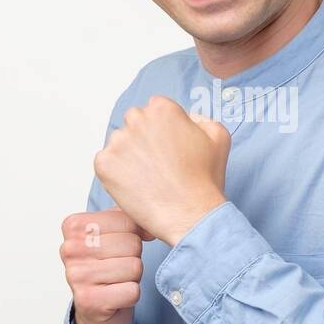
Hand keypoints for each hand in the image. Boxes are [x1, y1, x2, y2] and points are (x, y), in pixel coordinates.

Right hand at [59, 207, 152, 323]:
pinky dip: (131, 295)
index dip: (134, 235)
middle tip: (117, 267)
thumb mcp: (112, 232)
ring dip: (133, 277)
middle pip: (132, 244)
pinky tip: (116, 296)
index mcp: (74, 226)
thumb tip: (151, 226)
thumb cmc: (105, 265)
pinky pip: (132, 291)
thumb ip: (130, 218)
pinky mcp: (89, 301)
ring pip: (134, 267)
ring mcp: (77, 276)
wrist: (93, 307)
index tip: (118, 247)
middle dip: (133, 257)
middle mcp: (70, 249)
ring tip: (116, 280)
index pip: (127, 221)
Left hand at [93, 95, 230, 245]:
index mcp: (162, 109)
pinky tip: (135, 186)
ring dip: (129, 156)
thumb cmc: (204, 181)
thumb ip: (201, 119)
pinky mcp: (104, 164)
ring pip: (119, 143)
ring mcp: (118, 142)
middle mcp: (137, 119)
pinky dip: (116, 174)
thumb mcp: (218, 137)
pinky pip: (105, 164)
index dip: (163, 130)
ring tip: (148, 178)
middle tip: (157, 164)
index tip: (167, 147)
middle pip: (134, 123)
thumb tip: (187, 120)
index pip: (154, 109)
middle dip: (143, 139)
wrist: (190, 214)